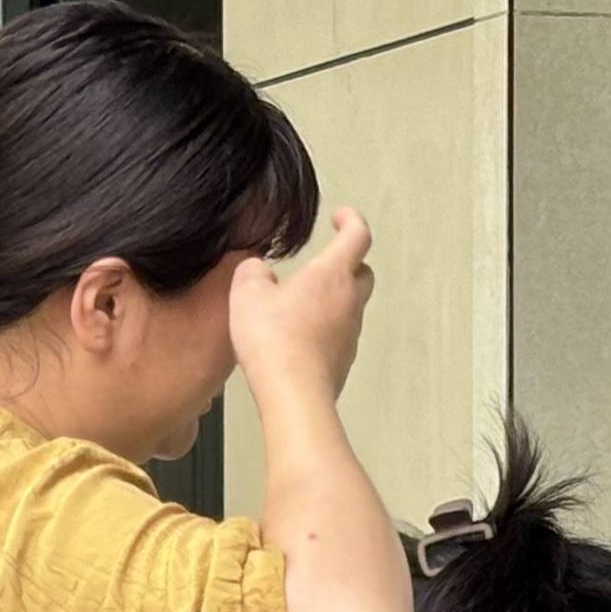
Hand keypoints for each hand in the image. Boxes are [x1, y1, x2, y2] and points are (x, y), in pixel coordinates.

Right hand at [230, 207, 375, 404]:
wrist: (293, 395)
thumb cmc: (274, 342)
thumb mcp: (247, 293)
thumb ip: (253, 272)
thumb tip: (257, 270)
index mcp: (331, 274)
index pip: (357, 235)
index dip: (351, 220)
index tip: (340, 216)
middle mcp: (349, 302)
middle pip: (363, 272)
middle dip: (349, 261)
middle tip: (328, 260)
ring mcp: (349, 334)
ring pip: (351, 306)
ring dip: (334, 298)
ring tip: (302, 301)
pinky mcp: (342, 361)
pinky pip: (339, 336)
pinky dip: (325, 328)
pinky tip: (300, 335)